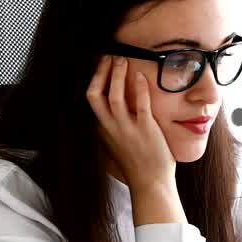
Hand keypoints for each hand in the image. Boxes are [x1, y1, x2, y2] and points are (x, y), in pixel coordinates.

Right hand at [86, 55, 173, 191]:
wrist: (150, 184)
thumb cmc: (138, 164)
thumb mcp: (119, 143)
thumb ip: (114, 126)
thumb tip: (116, 108)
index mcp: (103, 130)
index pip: (91, 99)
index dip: (94, 79)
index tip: (101, 65)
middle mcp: (110, 128)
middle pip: (94, 95)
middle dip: (100, 73)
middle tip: (110, 56)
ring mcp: (126, 129)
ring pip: (113, 97)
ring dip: (116, 76)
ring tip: (123, 60)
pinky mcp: (145, 130)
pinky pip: (140, 105)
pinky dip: (139, 89)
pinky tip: (141, 77)